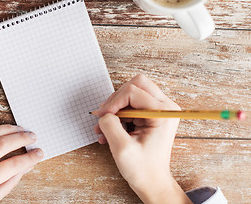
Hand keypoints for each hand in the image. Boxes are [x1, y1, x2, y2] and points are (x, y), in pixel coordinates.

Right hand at [93, 74, 191, 203]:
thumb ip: (110, 125)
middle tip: (104, 116)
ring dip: (115, 109)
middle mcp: (165, 107)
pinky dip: (118, 115)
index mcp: (163, 113)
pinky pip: (131, 105)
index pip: (132, 92)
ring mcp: (160, 110)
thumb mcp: (121, 148)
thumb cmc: (143, 170)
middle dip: (116, 100)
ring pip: (131, 93)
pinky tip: (109, 131)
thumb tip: (104, 113)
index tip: (101, 117)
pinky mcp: (153, 115)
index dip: (113, 102)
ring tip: (104, 128)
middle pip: (135, 85)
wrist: (153, 182)